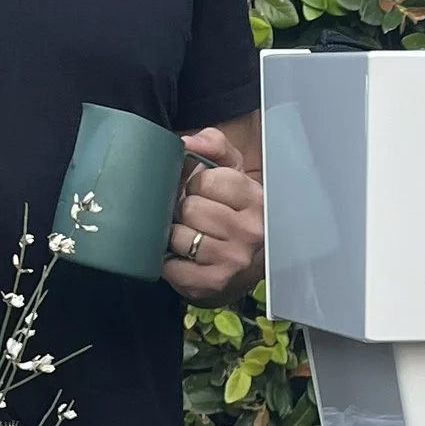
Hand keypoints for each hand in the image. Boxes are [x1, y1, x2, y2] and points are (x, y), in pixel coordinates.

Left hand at [162, 124, 265, 300]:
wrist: (238, 261)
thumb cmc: (229, 209)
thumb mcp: (229, 170)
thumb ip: (213, 144)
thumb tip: (186, 142)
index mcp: (256, 199)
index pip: (207, 180)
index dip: (196, 184)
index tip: (202, 193)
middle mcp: (251, 231)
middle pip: (191, 208)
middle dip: (184, 210)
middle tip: (193, 217)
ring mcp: (235, 260)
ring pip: (180, 237)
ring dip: (175, 236)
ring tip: (188, 236)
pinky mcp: (214, 283)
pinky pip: (172, 267)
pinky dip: (168, 262)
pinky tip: (181, 257)